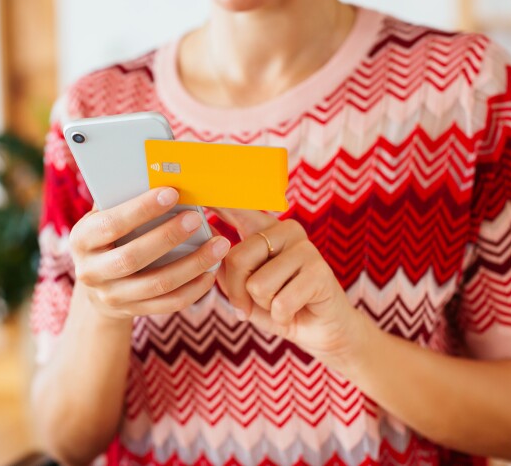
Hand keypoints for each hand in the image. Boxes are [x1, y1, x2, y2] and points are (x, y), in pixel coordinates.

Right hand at [70, 187, 230, 320]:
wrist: (98, 284)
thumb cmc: (111, 235)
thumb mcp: (106, 216)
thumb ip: (124, 198)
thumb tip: (161, 172)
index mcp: (81, 239)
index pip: (110, 224)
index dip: (141, 209)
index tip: (172, 192)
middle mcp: (91, 271)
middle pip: (132, 258)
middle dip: (168, 236)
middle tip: (196, 218)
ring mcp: (111, 296)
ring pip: (156, 284)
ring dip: (192, 264)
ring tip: (219, 245)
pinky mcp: (132, 312)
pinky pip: (168, 304)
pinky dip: (193, 288)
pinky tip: (211, 272)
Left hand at [214, 208, 369, 362]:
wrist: (319, 330)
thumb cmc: (276, 306)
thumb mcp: (241, 287)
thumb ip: (224, 264)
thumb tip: (207, 235)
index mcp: (264, 229)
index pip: (236, 208)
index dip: (216, 199)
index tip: (190, 180)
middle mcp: (285, 230)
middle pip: (237, 259)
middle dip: (238, 293)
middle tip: (250, 305)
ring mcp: (305, 248)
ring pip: (257, 285)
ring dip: (264, 306)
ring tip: (279, 304)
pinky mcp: (320, 271)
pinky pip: (280, 302)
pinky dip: (281, 317)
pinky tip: (294, 312)